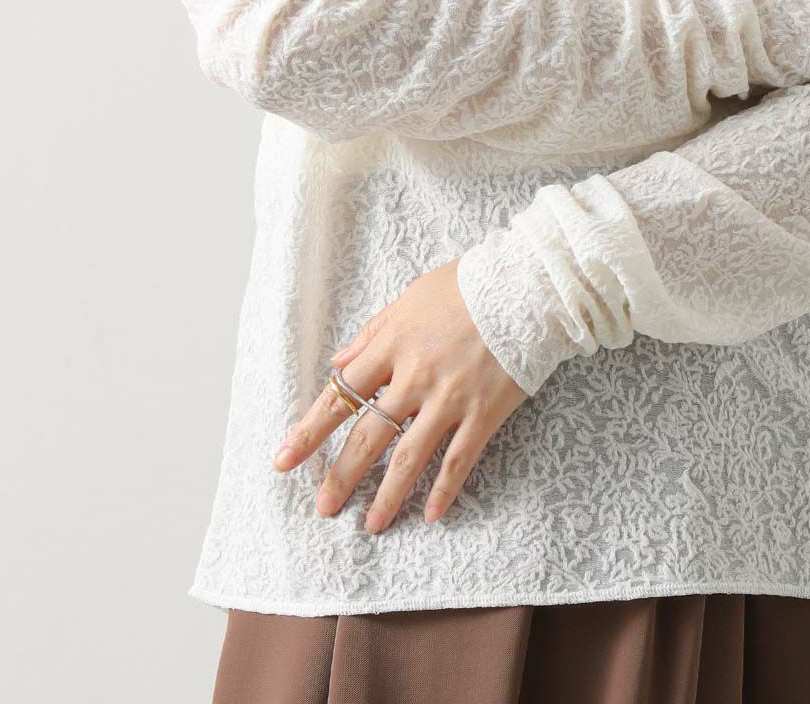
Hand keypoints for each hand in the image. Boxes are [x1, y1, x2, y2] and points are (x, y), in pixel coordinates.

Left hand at [271, 258, 530, 531]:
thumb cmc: (466, 286)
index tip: (284, 459)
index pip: (341, 395)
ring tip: (371, 524)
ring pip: (409, 457)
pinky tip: (432, 514)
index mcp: (392, 345)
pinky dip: (445, 489)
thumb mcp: (410, 298)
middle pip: (368, 435)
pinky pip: (459, 459)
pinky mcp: (483, 413)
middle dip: (342, 475)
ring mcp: (449, 398)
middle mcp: (414, 377)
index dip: (310, 430)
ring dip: (388, 495)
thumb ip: (372, 334)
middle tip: (324, 508)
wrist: (525, 288)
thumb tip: (338, 362)